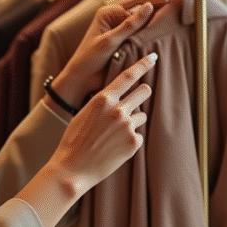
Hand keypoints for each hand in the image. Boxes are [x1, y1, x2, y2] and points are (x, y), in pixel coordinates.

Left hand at [49, 0, 168, 109]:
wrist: (82, 79)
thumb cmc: (91, 58)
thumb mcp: (111, 41)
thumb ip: (130, 24)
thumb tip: (148, 6)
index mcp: (107, 13)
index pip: (135, 3)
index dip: (152, 1)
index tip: (169, 1)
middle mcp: (113, 18)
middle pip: (138, 7)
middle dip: (155, 4)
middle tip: (173, 2)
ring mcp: (118, 29)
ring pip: (140, 20)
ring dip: (153, 17)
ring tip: (171, 15)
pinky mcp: (122, 40)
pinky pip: (138, 33)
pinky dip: (148, 31)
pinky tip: (160, 31)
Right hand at [52, 53, 155, 195]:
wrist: (73, 169)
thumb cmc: (74, 140)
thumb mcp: (84, 113)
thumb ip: (103, 103)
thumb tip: (118, 98)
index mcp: (103, 99)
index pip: (128, 76)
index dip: (142, 65)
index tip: (153, 57)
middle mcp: (118, 110)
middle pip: (143, 92)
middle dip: (142, 93)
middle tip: (139, 97)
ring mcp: (127, 127)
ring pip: (141, 116)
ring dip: (133, 121)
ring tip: (114, 134)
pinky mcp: (133, 143)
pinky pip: (138, 135)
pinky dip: (129, 140)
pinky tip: (114, 148)